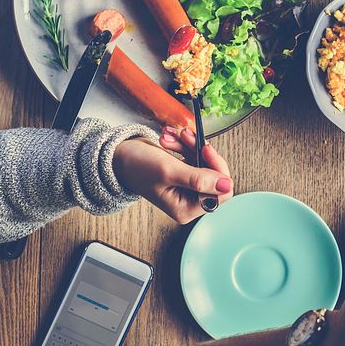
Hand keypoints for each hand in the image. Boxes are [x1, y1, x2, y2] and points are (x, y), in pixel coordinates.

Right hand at [112, 130, 232, 222]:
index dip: (217, 169)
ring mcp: (188, 187)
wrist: (117, 157)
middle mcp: (189, 201)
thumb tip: (227, 185)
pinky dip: (185, 144)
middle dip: (199, 152)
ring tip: (171, 137)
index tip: (205, 149)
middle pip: (215, 174)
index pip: (221, 193)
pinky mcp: (185, 173)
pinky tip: (170, 139)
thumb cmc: (136, 167)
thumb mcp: (168, 171)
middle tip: (186, 136)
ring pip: (205, 161)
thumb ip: (199, 179)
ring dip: (190, 144)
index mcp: (186, 209)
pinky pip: (196, 155)